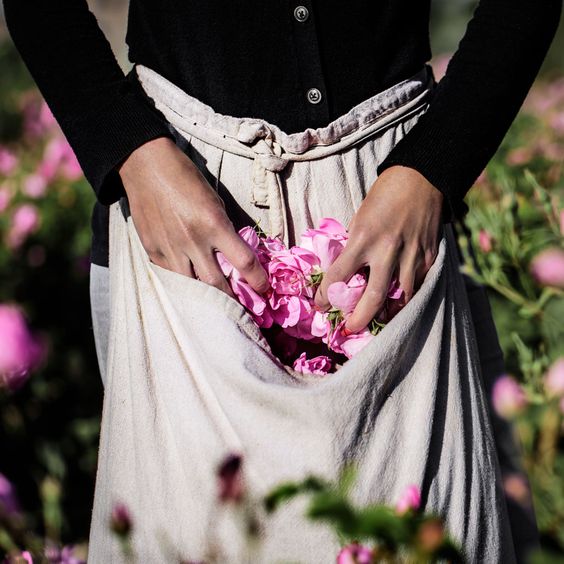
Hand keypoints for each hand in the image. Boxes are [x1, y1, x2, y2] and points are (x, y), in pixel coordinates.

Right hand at [117, 136, 269, 296]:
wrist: (146, 166)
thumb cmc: (186, 178)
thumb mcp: (215, 200)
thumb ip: (224, 228)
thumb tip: (233, 254)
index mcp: (214, 224)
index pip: (244, 262)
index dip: (258, 281)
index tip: (264, 290)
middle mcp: (194, 241)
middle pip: (218, 285)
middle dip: (233, 301)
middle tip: (242, 309)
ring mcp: (171, 248)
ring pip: (192, 286)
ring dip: (207, 298)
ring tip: (217, 305)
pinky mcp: (152, 250)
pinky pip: (171, 275)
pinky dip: (183, 281)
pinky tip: (190, 283)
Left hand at [314, 165, 442, 331]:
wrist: (421, 178)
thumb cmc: (383, 196)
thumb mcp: (360, 218)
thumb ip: (354, 246)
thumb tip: (346, 272)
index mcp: (363, 238)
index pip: (339, 275)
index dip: (326, 295)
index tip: (321, 305)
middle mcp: (387, 250)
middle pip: (373, 297)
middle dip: (360, 319)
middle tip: (350, 329)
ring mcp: (411, 255)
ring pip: (401, 298)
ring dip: (388, 314)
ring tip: (378, 321)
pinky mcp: (429, 257)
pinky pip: (418, 286)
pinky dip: (407, 297)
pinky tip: (398, 302)